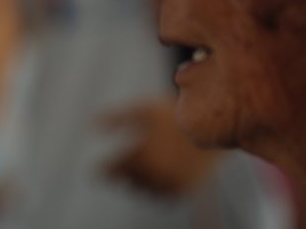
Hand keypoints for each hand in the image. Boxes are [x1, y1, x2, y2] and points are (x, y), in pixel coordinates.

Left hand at [100, 98, 218, 195]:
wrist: (214, 125)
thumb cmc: (173, 114)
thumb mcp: (142, 109)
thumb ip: (116, 117)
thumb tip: (91, 126)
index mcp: (142, 152)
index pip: (113, 169)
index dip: (103, 171)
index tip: (96, 172)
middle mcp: (156, 172)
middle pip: (127, 181)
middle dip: (120, 174)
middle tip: (117, 169)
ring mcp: (170, 182)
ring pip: (142, 191)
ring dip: (135, 183)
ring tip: (135, 171)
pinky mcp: (184, 189)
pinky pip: (161, 197)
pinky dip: (153, 190)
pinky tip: (151, 178)